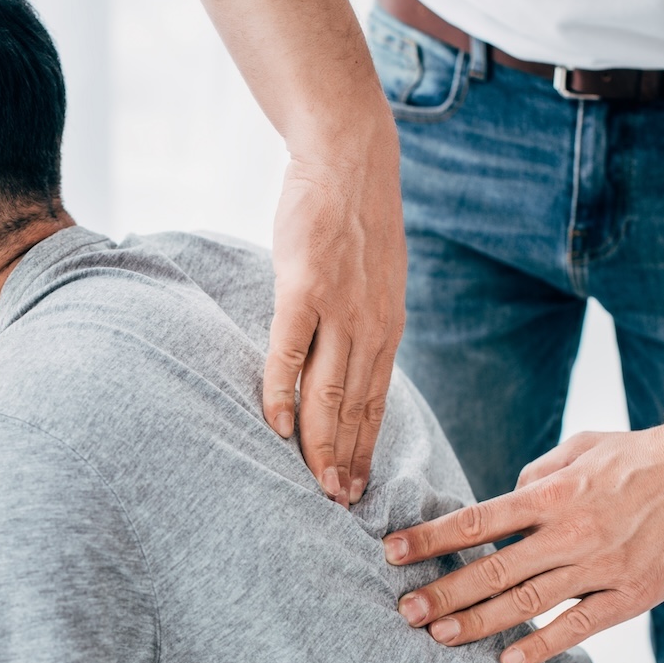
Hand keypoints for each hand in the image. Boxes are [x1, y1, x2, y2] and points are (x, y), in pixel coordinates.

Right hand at [264, 127, 405, 504]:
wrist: (349, 157)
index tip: (357, 486)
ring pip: (329, 391)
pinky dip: (284, 392)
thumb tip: (344, 355)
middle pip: (356, 409)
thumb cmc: (353, 218)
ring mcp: (339, 309)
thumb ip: (363, 320)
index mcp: (385, 328)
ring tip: (316, 484)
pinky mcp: (304, 288)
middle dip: (347, 461)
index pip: (375, 403)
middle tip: (340, 505)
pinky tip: (278, 427)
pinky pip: (291, 351)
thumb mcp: (375, 278)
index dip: (365, 449)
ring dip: (322, 444)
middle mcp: (370, 328)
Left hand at [383, 421, 663, 662]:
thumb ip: (536, 474)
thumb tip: (505, 496)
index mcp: (552, 493)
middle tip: (404, 610)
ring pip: (529, 602)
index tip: (393, 552)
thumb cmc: (637, 456)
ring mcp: (601, 566)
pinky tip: (507, 661)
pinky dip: (543, 645)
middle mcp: (570, 531)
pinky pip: (581, 626)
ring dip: (479, 622)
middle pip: (493, 568)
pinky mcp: (633, 594)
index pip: (476, 520)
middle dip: (443, 591)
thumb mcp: (579, 448)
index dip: (430, 538)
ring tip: (438, 635)